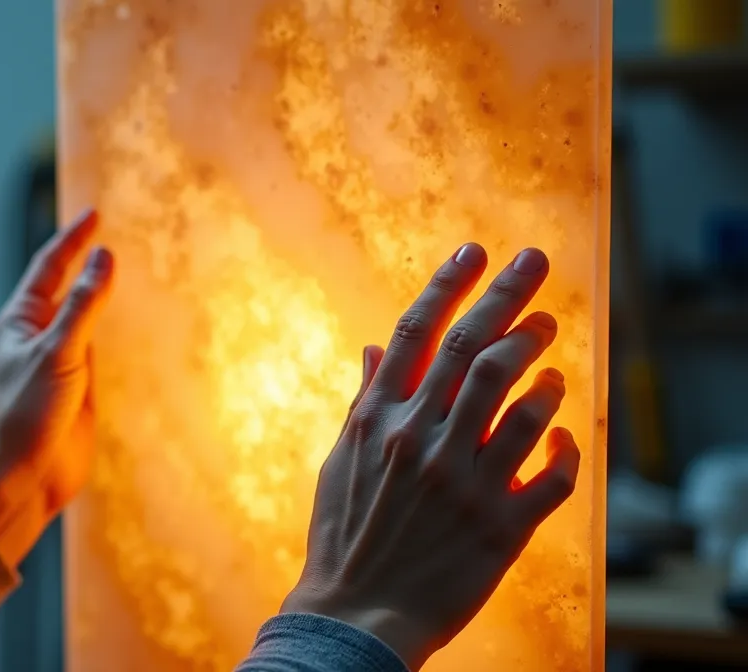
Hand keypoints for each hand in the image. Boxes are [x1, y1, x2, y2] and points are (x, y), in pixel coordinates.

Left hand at [0, 209, 113, 567]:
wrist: (23, 478)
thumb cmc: (25, 415)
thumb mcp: (58, 352)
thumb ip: (84, 305)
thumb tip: (104, 258)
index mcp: (22, 320)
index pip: (49, 265)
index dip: (73, 238)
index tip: (96, 214)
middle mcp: (41, 337)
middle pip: (70, 289)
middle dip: (90, 262)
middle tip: (118, 233)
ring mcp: (62, 363)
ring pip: (89, 321)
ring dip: (107, 300)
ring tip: (135, 273)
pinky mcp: (80, 391)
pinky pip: (104, 355)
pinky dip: (119, 338)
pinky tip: (139, 329)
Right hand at [281, 244, 579, 668]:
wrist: (356, 614)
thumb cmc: (345, 534)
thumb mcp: (342, 462)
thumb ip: (365, 401)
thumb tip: (375, 347)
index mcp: (377, 421)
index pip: (416, 333)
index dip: (448, 284)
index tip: (476, 248)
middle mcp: (421, 442)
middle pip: (477, 350)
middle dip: (512, 297)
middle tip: (538, 263)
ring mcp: (464, 483)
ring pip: (522, 402)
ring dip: (543, 366)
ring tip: (551, 345)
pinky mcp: (502, 527)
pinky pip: (553, 475)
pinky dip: (566, 447)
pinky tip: (564, 434)